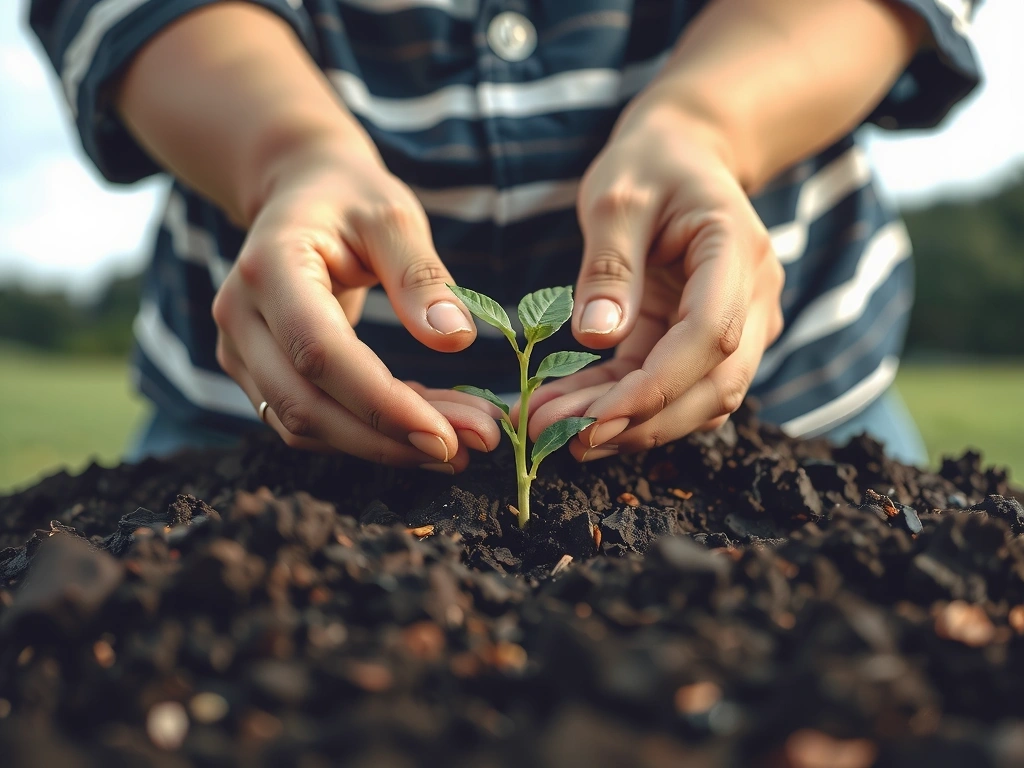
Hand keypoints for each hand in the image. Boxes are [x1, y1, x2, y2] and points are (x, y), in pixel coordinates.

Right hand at [212, 138, 501, 470]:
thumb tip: (456, 340)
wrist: (302, 194)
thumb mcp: (394, 217)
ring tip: (461, 447)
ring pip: (304, 426)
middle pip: (306, 405)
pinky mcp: (256, 373)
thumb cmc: (352, 199)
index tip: (446, 436)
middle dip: (390, 440)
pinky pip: (309, 421)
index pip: (320, 352)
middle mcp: (240, 314)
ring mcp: (240, 350)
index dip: (380, 403)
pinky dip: (367, 435)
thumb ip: (421, 276)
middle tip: (472, 448)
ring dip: (383, 446)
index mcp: (270, 265)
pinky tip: (425, 430)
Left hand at [524, 106, 784, 459]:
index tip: (596, 419)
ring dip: (630, 427)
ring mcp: (738, 325)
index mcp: (737, 250)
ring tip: (552, 431)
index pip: (712, 334)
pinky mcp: (704, 342)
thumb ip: (610, 265)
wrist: (685, 157)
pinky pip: (672, 387)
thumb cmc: (651, 165)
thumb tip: (595, 338)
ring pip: (698, 400)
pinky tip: (568, 414)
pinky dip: (623, 408)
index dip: (658, 386)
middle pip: (716, 386)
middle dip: (641, 423)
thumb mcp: (617, 196)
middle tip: (562, 441)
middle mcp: (752, 297)